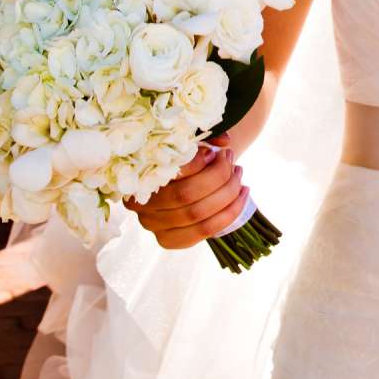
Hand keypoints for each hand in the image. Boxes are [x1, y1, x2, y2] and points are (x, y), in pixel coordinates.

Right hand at [127, 134, 249, 249]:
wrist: (176, 182)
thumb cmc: (180, 157)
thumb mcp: (187, 143)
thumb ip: (204, 138)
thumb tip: (224, 141)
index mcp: (136, 175)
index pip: (170, 172)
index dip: (198, 162)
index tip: (217, 151)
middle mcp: (138, 204)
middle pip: (186, 195)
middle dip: (218, 176)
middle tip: (231, 160)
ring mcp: (152, 226)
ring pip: (198, 215)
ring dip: (228, 194)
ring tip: (240, 176)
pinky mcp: (168, 240)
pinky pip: (205, 231)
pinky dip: (230, 214)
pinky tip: (242, 196)